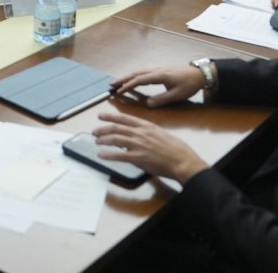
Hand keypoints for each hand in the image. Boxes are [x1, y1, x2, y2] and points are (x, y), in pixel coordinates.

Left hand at [93, 111, 207, 182]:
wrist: (183, 161)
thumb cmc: (176, 149)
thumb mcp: (161, 134)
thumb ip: (148, 133)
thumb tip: (138, 136)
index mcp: (146, 126)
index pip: (124, 119)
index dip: (110, 117)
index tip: (100, 116)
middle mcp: (140, 133)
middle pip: (116, 128)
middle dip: (102, 129)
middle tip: (94, 131)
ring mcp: (138, 145)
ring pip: (115, 139)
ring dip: (103, 140)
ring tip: (96, 141)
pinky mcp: (138, 157)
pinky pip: (119, 155)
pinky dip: (108, 155)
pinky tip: (101, 155)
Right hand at [110, 65, 204, 107]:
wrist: (200, 74)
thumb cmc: (189, 84)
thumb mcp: (177, 95)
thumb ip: (162, 99)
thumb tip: (148, 104)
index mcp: (159, 76)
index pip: (139, 80)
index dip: (128, 85)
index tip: (118, 91)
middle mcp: (156, 71)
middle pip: (136, 74)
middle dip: (123, 79)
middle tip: (111, 85)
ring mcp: (157, 70)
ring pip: (139, 72)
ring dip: (128, 77)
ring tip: (118, 82)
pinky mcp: (160, 71)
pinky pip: (143, 73)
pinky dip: (135, 76)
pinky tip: (132, 80)